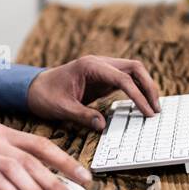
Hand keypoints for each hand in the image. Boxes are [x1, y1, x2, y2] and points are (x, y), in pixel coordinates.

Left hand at [25, 54, 161, 131]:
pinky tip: (141, 105)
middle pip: (135, 68)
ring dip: (145, 87)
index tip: (147, 112)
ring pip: (133, 72)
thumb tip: (102, 126)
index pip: (123, 78)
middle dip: (149, 87)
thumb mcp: (61, 108)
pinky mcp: (103, 78)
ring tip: (152, 108)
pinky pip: (125, 80)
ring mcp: (102, 69)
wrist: (32, 88)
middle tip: (156, 109)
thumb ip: (83, 115)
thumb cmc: (45, 95)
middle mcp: (99, 63)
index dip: (138, 95)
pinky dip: (136, 90)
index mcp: (90, 66)